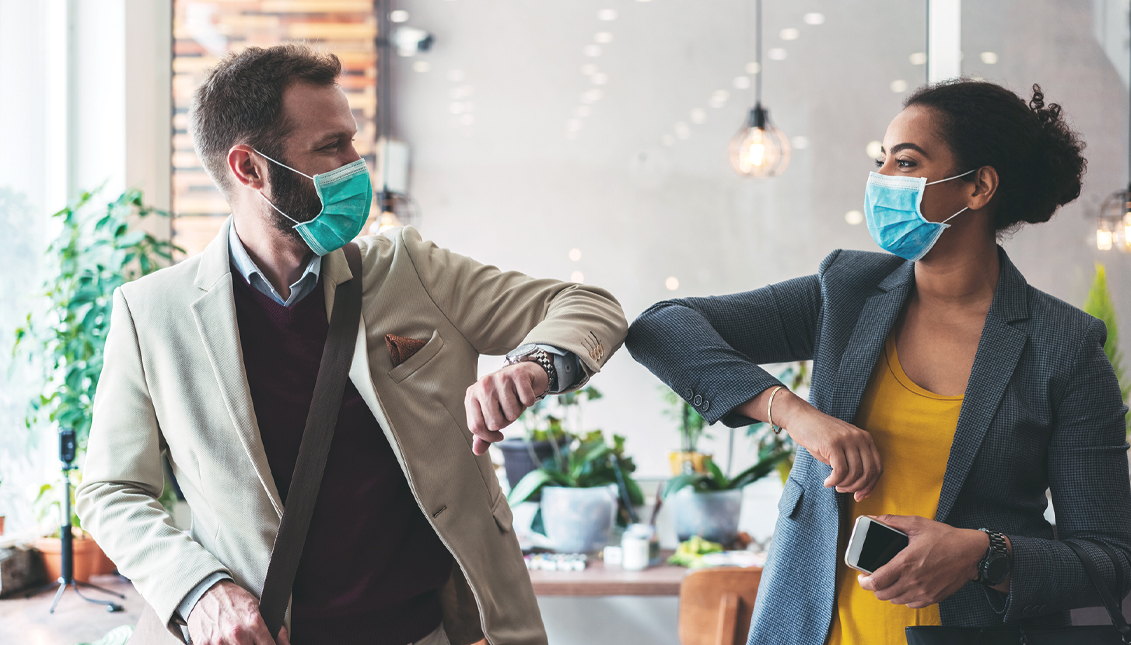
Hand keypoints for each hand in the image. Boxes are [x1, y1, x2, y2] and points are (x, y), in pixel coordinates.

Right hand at [187, 580, 289, 644]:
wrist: (206, 592)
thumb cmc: (233, 599)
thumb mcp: (257, 606)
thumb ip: (270, 626)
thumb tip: (283, 640)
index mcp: (254, 623)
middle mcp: (238, 634)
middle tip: (251, 640)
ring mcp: (220, 642)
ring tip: (237, 640)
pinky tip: (223, 641)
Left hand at [464, 361, 547, 454]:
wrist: (524, 372)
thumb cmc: (505, 398)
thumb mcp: (491, 414)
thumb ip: (483, 433)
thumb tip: (477, 451)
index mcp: (471, 395)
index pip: (476, 427)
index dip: (489, 437)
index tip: (498, 436)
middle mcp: (482, 384)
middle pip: (495, 423)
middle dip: (506, 421)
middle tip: (508, 409)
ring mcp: (500, 377)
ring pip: (512, 414)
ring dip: (518, 411)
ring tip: (516, 399)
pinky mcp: (518, 374)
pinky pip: (527, 401)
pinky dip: (529, 401)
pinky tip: (525, 393)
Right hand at [747, 389, 881, 500]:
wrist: (800, 417)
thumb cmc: (819, 435)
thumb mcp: (842, 447)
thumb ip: (854, 461)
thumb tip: (861, 489)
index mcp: (865, 438)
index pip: (877, 467)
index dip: (870, 485)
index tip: (859, 495)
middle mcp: (859, 438)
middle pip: (868, 472)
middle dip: (857, 487)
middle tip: (843, 490)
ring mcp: (847, 439)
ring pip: (854, 473)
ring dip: (844, 485)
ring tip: (834, 484)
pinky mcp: (833, 444)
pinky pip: (840, 471)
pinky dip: (834, 481)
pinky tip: (827, 481)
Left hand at [858, 514, 987, 607]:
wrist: (972, 553)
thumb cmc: (946, 538)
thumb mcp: (917, 523)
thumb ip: (892, 521)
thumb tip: (872, 518)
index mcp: (905, 563)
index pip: (876, 582)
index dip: (864, 582)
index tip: (862, 577)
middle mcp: (913, 581)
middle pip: (883, 595)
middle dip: (875, 587)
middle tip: (875, 578)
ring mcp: (923, 592)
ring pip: (895, 601)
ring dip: (889, 593)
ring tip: (890, 581)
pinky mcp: (933, 598)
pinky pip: (911, 604)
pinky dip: (904, 598)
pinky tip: (906, 586)